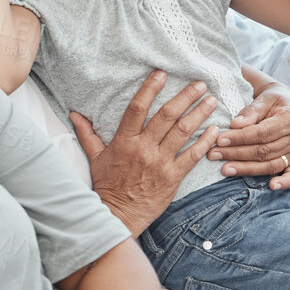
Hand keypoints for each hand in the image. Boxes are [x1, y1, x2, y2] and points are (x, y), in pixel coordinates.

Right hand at [72, 71, 220, 235]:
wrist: (118, 215)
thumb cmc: (107, 186)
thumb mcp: (95, 157)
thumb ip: (87, 134)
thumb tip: (75, 114)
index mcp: (124, 141)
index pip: (137, 108)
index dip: (150, 89)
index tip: (162, 75)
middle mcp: (143, 149)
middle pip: (167, 116)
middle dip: (185, 97)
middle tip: (199, 83)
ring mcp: (159, 163)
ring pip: (183, 132)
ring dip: (199, 114)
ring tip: (211, 100)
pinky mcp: (173, 177)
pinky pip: (192, 155)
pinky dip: (204, 141)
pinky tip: (214, 130)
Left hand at [209, 87, 289, 188]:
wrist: (287, 103)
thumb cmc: (273, 100)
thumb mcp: (264, 98)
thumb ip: (251, 111)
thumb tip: (235, 124)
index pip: (262, 132)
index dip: (240, 137)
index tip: (219, 139)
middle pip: (263, 150)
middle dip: (236, 153)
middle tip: (214, 154)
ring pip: (270, 164)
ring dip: (246, 168)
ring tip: (225, 169)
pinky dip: (284, 183)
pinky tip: (271, 186)